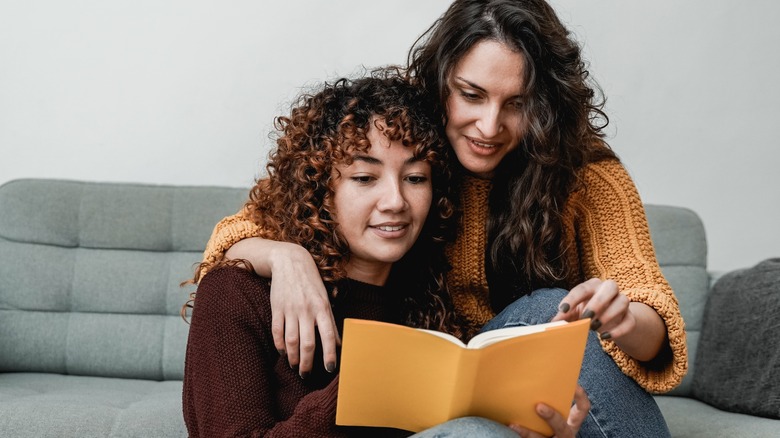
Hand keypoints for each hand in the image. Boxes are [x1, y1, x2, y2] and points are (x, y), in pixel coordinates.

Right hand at [267, 243, 339, 376]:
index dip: (329, 354)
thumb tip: (338, 344)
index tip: (329, 369)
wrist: (290, 261)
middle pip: (307, 343)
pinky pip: (277, 332)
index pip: (328, 335)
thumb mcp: (325, 298)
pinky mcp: (276, 308)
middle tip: (306, 374)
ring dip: (293, 358)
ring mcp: (290, 309)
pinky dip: (280, 345)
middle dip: (307, 363)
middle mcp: (307, 310)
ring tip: (294, 366)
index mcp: (322, 307)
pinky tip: (283, 353)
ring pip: (291, 341)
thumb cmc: (311, 282)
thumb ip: (330, 321)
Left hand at [509, 385, 589, 437]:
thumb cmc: (545, 422)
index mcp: (571, 422)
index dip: (580, 397)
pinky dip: (520, 435)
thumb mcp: (555, 414)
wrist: (544, 437)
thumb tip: (530, 379)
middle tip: (539, 406)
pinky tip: (509, 428)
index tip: (574, 385)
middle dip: (552, 417)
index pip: (582, 409)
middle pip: (563, 427)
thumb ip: (549, 400)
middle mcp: (565, 433)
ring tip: (514, 425)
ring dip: (528, 433)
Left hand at [551, 278, 633, 340]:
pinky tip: (605, 336)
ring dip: (608, 315)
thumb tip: (552, 324)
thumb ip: (564, 316)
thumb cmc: (587, 312)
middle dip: (597, 302)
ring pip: (623, 301)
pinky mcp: (630, 317)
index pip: (583, 288)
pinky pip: (629, 321)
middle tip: (585, 317)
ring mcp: (622, 302)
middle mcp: (609, 289)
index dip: (572, 298)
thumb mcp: (574, 312)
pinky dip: (618, 330)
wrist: (610, 321)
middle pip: (610, 287)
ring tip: (593, 328)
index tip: (562, 309)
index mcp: (592, 285)